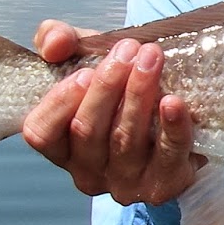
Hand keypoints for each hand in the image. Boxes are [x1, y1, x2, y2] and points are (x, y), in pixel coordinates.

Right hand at [21, 19, 202, 205]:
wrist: (182, 116)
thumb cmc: (120, 87)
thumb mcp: (85, 57)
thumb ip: (57, 41)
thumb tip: (55, 43)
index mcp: (61, 147)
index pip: (42, 133)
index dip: (60, 102)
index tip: (84, 71)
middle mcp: (87, 172)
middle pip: (87, 131)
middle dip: (107, 86)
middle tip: (128, 50)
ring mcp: (125, 183)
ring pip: (125, 140)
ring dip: (138, 94)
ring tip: (151, 58)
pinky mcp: (164, 183)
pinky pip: (168, 155)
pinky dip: (172, 127)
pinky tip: (174, 102)